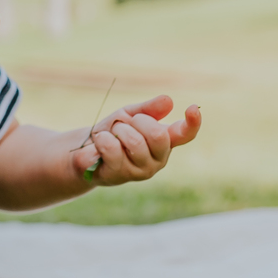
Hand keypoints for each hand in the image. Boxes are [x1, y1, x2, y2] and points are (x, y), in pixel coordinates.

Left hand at [72, 95, 200, 187]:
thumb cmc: (113, 131)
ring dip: (118, 131)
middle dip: (137, 122)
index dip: (193, 123)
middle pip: (158, 135)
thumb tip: (168, 101)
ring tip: (111, 134)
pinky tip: (99, 143)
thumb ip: (148, 109)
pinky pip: (113, 149)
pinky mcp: (121, 176)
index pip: (186, 134)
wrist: (84, 149)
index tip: (192, 108)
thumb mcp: (129, 115)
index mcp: (165, 141)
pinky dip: (103, 139)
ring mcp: (141, 171)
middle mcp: (158, 159)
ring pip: (135, 142)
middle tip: (124, 124)